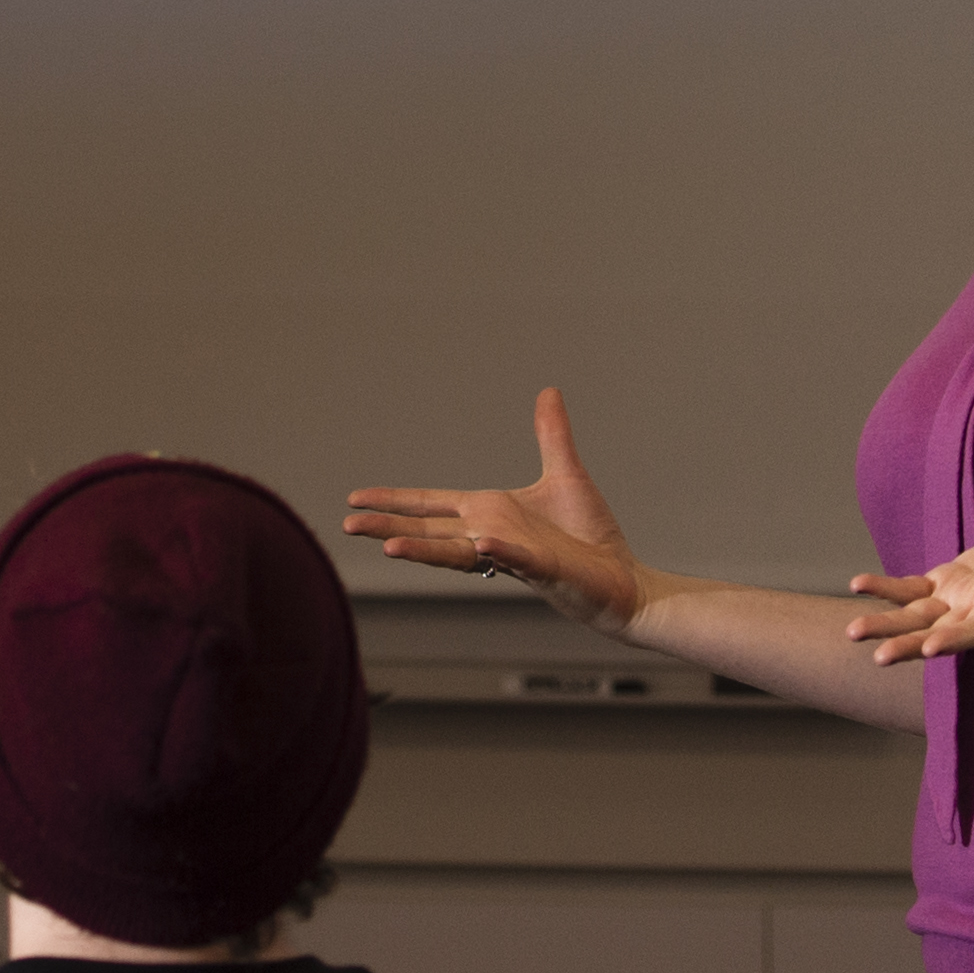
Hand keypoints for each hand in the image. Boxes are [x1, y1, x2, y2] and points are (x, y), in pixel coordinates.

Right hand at [343, 388, 644, 637]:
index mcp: (490, 512)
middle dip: (389, 528)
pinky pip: (519, 558)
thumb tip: (548, 391)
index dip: (394, 502)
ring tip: (388, 548)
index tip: (355, 499)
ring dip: (424, 550)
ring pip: (459, 553)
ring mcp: (515, 556)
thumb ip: (551, 435)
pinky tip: (484, 542)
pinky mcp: (545, 570)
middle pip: (431, 531)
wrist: (625, 580)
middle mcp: (492, 536)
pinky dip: (501, 551)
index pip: (431, 506)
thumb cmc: (591, 537)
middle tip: (348, 526)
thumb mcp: (565, 474)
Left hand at [846, 504, 973, 663]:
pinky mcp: (950, 582)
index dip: (958, 638)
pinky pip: (912, 590)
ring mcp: (962, 598)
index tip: (931, 648)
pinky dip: (886, 589)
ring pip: (918, 618)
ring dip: (886, 624)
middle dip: (910, 645)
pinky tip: (857, 585)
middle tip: (878, 658)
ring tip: (851, 631)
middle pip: (942, 634)